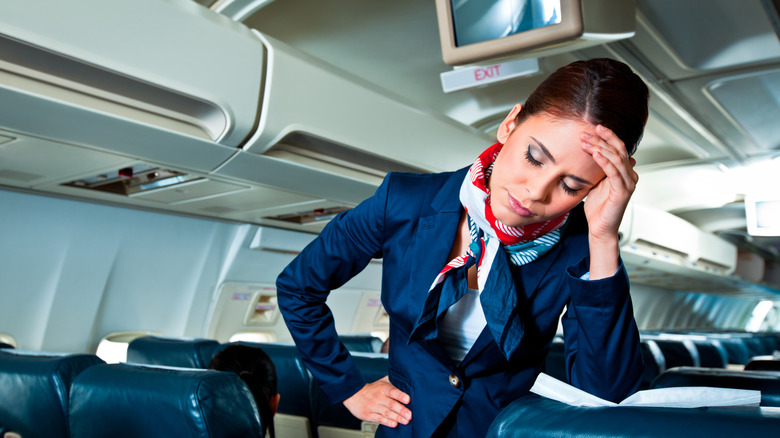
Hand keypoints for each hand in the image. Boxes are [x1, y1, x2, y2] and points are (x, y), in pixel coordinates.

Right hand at [343, 376, 411, 427]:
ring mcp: (373, 407)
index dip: (400, 395)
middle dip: (401, 410)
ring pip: (386, 413)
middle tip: (410, 415)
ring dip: (397, 417)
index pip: (392, 391)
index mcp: (382, 388)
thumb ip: (393, 381)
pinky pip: (379, 419)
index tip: (408, 399)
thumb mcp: (382, 382)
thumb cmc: (372, 389)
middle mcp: (378, 397)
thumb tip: (407, 379)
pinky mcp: (368, 415)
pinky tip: (394, 424)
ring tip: (405, 421)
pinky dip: (387, 422)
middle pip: (391, 404)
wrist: (353, 395)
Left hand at [580, 125, 637, 278]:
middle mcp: (629, 175)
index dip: (607, 136)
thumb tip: (590, 153)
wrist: (600, 228)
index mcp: (623, 171)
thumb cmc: (597, 207)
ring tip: (586, 141)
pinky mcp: (623, 192)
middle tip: (586, 132)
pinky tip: (596, 154)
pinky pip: (614, 173)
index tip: (593, 127)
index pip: (618, 148)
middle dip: (602, 139)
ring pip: (617, 159)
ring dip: (600, 148)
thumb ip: (596, 168)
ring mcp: (628, 183)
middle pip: (618, 150)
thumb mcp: (594, 182)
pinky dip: (605, 162)